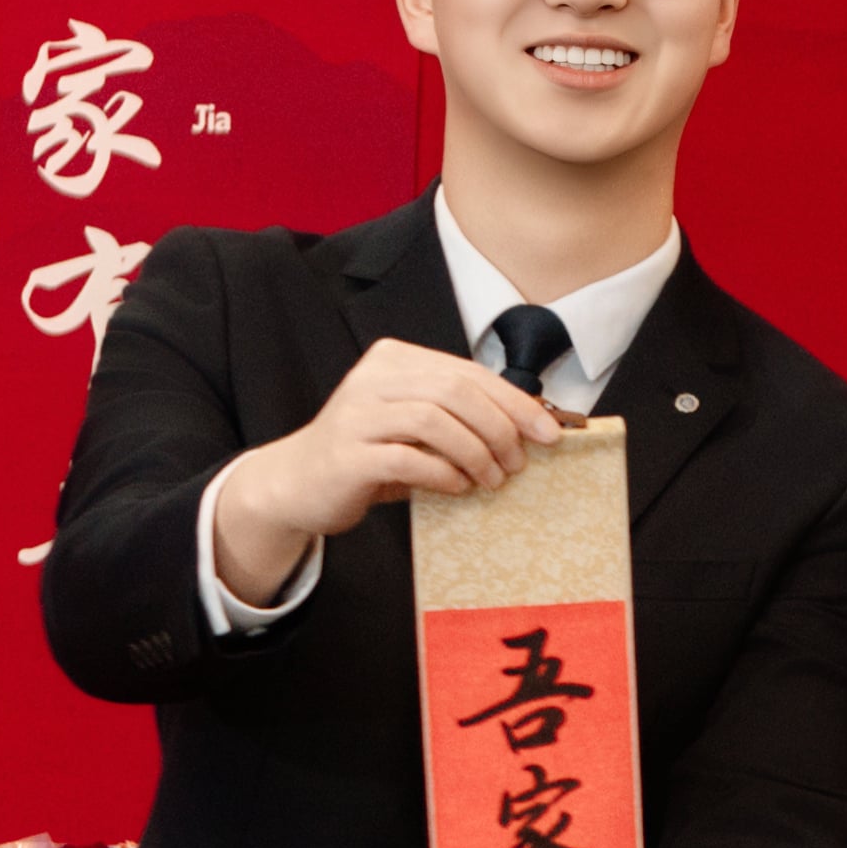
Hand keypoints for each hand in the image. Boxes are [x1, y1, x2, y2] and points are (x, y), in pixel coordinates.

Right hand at [206, 337, 565, 597]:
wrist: (296, 484)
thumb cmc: (369, 457)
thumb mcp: (415, 428)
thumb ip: (458, 418)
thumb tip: (529, 428)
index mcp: (394, 359)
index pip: (468, 372)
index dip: (515, 401)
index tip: (550, 432)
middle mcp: (373, 377)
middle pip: (456, 390)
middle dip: (500, 428)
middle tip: (520, 463)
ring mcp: (356, 414)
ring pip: (435, 420)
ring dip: (476, 453)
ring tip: (492, 480)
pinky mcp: (347, 454)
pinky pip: (407, 457)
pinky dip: (443, 473)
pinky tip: (458, 488)